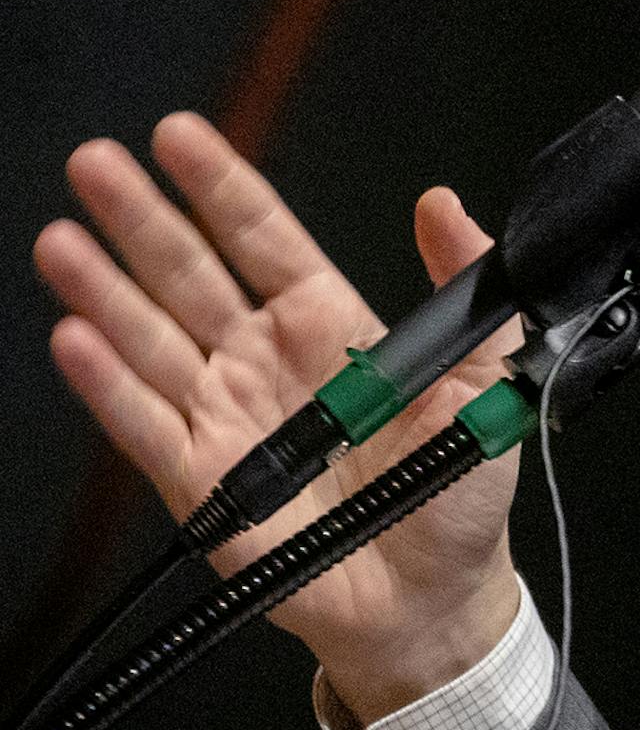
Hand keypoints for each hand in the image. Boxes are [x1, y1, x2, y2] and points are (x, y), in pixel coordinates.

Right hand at [35, 113, 523, 723]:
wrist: (432, 595)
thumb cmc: (458, 489)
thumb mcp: (488, 379)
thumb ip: (467, 290)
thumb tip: (445, 203)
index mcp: (330, 324)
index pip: (264, 237)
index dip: (221, 186)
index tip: (180, 134)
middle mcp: (265, 359)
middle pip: (190, 274)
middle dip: (141, 218)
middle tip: (95, 162)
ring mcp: (225, 416)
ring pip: (151, 339)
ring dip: (103, 290)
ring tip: (60, 240)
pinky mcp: (203, 482)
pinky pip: (147, 425)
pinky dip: (108, 384)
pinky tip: (74, 339)